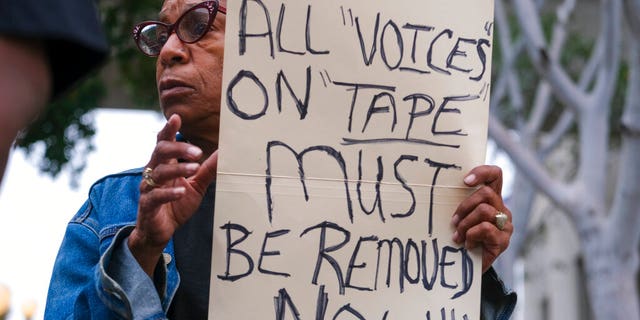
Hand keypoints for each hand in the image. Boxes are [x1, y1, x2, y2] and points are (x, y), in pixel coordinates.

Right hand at [128, 114, 217, 274]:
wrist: (160, 230)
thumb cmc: (176, 204)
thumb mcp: (196, 185)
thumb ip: (207, 169)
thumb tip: (224, 153)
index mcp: (164, 164)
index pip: (164, 142)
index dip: (168, 129)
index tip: (176, 117)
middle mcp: (153, 172)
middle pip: (161, 151)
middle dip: (179, 148)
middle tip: (198, 152)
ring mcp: (148, 188)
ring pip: (159, 172)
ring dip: (178, 169)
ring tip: (194, 168)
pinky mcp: (148, 205)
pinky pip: (155, 196)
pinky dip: (169, 193)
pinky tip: (181, 191)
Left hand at [451, 165, 511, 272]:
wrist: (467, 267)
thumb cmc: (461, 237)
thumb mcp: (460, 216)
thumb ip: (460, 203)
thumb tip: (437, 189)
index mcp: (492, 199)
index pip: (495, 175)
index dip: (482, 173)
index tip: (465, 181)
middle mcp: (502, 209)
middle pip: (486, 193)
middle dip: (465, 206)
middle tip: (454, 221)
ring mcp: (506, 225)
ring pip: (484, 211)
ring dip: (465, 223)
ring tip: (458, 235)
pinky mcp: (503, 241)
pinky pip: (485, 229)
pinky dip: (471, 236)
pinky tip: (467, 244)